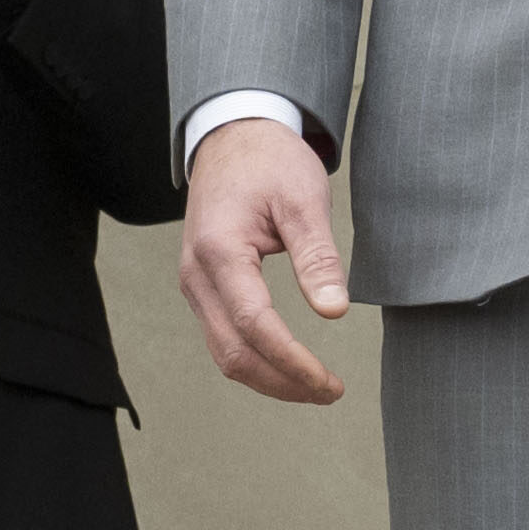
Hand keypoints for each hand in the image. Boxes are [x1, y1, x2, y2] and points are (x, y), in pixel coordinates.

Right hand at [177, 115, 352, 406]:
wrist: (233, 138)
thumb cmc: (268, 161)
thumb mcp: (303, 200)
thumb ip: (317, 257)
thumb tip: (334, 311)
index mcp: (220, 250)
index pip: (255, 325)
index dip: (292, 361)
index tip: (328, 382)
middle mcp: (196, 274)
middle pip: (233, 352)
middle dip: (282, 382)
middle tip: (330, 392)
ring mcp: (194, 283)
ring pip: (224, 352)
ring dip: (268, 378)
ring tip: (314, 387)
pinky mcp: (202, 287)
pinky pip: (222, 337)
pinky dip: (255, 359)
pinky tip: (288, 365)